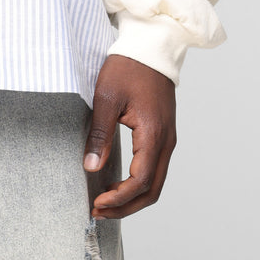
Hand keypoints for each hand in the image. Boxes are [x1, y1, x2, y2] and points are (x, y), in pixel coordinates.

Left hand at [82, 54, 176, 219]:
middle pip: (152, 191)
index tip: (96, 203)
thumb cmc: (128, 67)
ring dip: (131, 200)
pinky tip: (116, 186)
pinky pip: (154, 172)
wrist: (152, 47)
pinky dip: (137, 186)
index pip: (140, 182)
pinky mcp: (163, 137)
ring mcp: (168, 140)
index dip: (118, 199)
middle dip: (125, 207)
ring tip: (105, 204)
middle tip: (98, 212)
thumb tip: (92, 167)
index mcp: (154, 134)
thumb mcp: (106, 98)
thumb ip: (99, 135)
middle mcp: (166, 141)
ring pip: (155, 184)